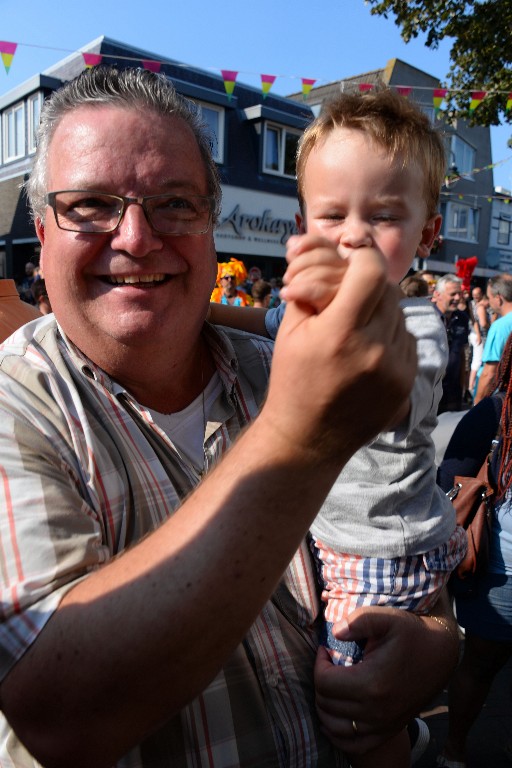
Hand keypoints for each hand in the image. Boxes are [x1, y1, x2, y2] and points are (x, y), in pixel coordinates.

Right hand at [263, 245, 416, 464]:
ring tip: (353, 324)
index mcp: (339, 334)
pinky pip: (406, 339)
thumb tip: (326, 241)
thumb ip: (312, 282)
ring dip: (378, 309)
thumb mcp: (290, 328)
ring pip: (398, 314)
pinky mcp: (407, 383)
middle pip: (387, 288)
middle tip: (346, 291)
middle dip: (366, 282)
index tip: (350, 254)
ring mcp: (396, 370)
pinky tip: (367, 346)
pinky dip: (389, 334)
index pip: (370, 270)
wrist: (307, 438)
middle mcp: (374, 350)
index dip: (361, 253)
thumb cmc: (292, 379)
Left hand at [314, 597, 458, 753]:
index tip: (325, 649)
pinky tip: (335, 716)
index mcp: (371, 684)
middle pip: (326, 705)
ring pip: (334, 728)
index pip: (324, 682)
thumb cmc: (412, 634)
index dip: (318, 663)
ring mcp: (382, 725)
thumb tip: (335, 632)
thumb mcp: (387, 618)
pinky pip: (353, 745)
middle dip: (320, 682)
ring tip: (330, 685)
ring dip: (324, 707)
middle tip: (327, 664)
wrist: (440, 655)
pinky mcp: (388, 731)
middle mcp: (375, 711)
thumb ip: (359, 621)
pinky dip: (337, 734)